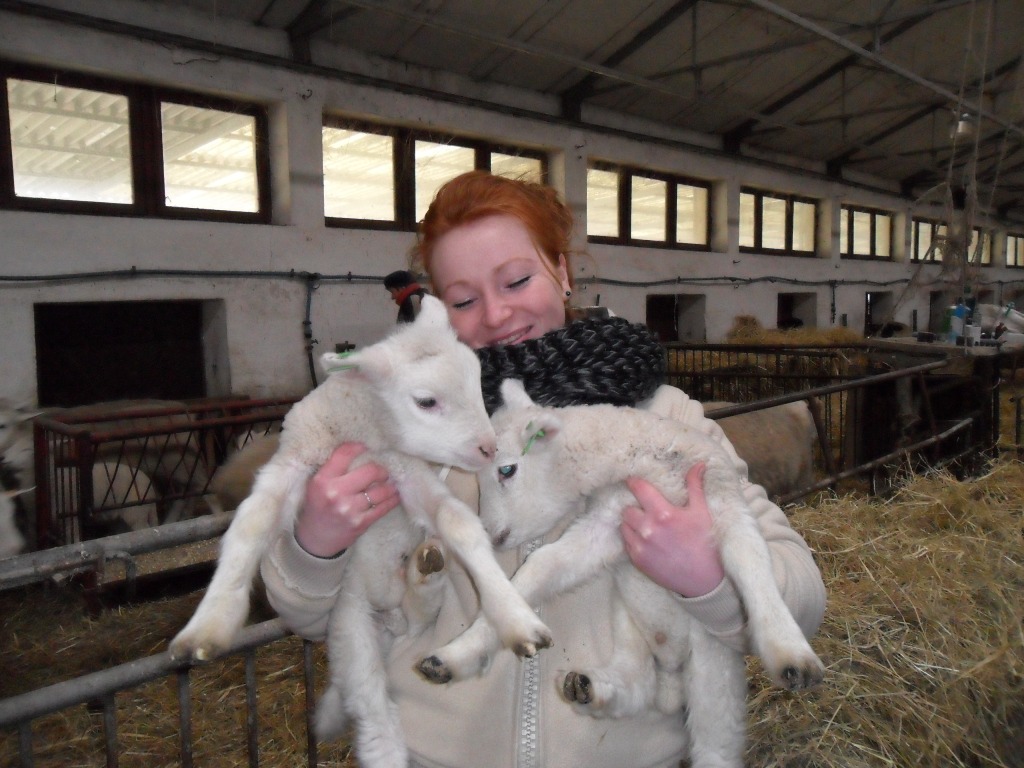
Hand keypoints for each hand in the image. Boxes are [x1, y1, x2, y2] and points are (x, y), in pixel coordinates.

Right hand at [294, 443, 399, 557]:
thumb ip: (333, 469)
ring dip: (389, 484)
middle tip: (381, 470)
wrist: (315, 540)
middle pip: (370, 471)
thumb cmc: (318, 507)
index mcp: (323, 480)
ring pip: (381, 490)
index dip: (358, 447)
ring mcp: (350, 509)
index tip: (365, 448)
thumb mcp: (317, 485)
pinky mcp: (361, 523)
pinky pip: (384, 507)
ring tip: (391, 481)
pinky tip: (395, 494)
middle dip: (380, 469)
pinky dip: (392, 499)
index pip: (344, 454)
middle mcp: (336, 493)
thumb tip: (359, 451)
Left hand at [620, 462, 723, 597]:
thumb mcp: (702, 512)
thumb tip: (698, 464)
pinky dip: (632, 538)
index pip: (638, 489)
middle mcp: (647, 529)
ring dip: (631, 522)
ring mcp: (640, 546)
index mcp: (663, 513)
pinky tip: (646, 539)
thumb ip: (695, 486)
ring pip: (624, 525)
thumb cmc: (706, 543)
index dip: (634, 482)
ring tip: (645, 524)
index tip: (632, 480)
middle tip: (646, 509)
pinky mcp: (638, 560)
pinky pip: (626, 542)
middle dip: (635, 507)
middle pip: (627, 509)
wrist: (705, 580)